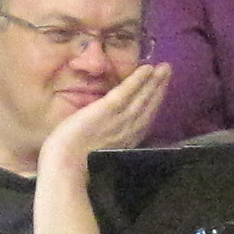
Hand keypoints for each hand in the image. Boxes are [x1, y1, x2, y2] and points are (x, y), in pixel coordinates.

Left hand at [37, 61, 169, 181]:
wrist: (65, 166)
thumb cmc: (74, 161)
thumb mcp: (98, 151)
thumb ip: (108, 140)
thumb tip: (111, 131)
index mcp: (125, 142)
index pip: (144, 119)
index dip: (154, 103)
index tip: (161, 89)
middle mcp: (128, 130)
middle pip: (148, 107)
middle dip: (159, 88)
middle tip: (168, 70)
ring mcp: (119, 120)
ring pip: (142, 98)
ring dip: (155, 81)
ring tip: (164, 67)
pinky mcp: (107, 110)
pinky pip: (126, 92)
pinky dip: (138, 80)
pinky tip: (146, 68)